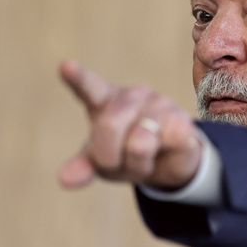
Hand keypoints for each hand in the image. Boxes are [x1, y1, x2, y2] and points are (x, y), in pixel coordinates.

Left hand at [57, 60, 202, 189]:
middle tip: (119, 161)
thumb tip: (65, 179)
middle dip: (110, 156)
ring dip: (139, 163)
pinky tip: (167, 148)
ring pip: (140, 143)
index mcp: (103, 102)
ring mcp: (158, 105)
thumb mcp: (101, 162)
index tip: (66, 66)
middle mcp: (131, 97)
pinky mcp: (182, 120)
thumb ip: (84, 166)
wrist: (168, 160)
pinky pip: (167, 145)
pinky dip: (164, 156)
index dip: (78, 78)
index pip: (89, 87)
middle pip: (109, 126)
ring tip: (145, 156)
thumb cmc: (125, 154)